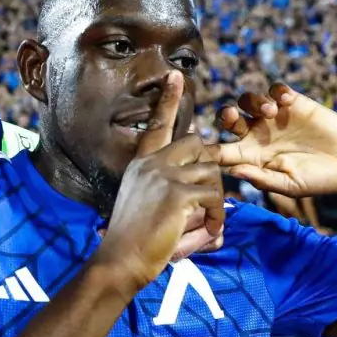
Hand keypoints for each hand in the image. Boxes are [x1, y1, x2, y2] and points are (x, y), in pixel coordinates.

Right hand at [93, 72, 224, 291]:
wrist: (119, 261)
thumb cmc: (134, 244)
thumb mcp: (148, 210)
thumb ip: (174, 198)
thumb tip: (208, 204)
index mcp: (141, 165)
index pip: (157, 124)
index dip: (168, 99)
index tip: (175, 74)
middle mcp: (151, 164)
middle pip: (197, 143)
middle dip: (212, 166)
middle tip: (212, 194)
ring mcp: (163, 175)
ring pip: (210, 172)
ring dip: (216, 200)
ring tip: (208, 225)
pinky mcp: (177, 193)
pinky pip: (214, 197)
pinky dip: (217, 216)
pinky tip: (208, 232)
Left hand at [212, 83, 336, 197]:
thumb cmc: (318, 181)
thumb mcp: (290, 185)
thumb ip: (262, 178)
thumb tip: (233, 172)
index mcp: (252, 155)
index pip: (223, 150)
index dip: (209, 148)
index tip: (201, 146)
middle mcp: (258, 134)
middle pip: (229, 118)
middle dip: (226, 114)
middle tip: (233, 117)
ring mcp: (275, 117)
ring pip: (249, 100)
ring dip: (255, 102)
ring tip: (272, 110)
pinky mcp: (294, 103)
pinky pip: (276, 89)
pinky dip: (277, 91)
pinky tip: (287, 100)